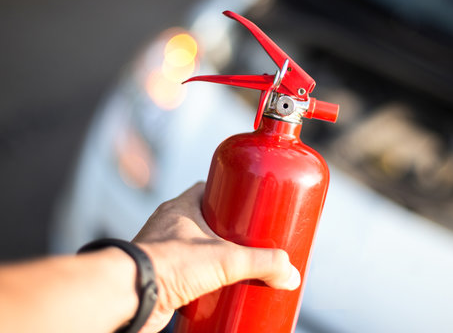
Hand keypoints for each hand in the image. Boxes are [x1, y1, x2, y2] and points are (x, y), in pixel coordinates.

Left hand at [133, 182, 300, 332]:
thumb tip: (289, 273)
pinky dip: (204, 276)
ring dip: (217, 253)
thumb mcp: (224, 259)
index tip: (251, 202)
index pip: (209, 189)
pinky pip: (188, 270)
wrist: (130, 295)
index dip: (232, 193)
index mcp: (182, 207)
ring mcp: (165, 250)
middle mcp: (171, 226)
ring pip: (197, 246)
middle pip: (207, 220)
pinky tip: (220, 285)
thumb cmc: (167, 264)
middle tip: (253, 238)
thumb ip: (261, 263)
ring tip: (242, 263)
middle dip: (230, 230)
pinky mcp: (164, 275)